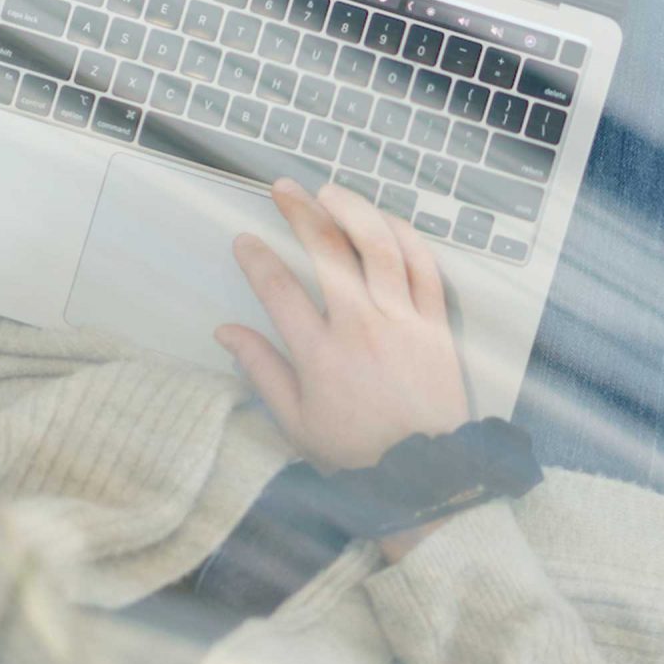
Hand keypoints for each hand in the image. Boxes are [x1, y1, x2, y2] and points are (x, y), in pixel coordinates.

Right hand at [216, 179, 469, 473]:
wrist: (426, 473)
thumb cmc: (359, 452)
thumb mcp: (297, 422)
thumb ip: (261, 371)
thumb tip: (226, 333)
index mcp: (320, 355)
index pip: (279, 291)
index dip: (257, 260)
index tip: (245, 241)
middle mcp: (361, 328)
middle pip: (328, 253)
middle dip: (301, 213)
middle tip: (283, 190)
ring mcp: (403, 321)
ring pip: (380, 247)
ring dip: (354, 211)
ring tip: (331, 192)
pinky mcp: (436, 324)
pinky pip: (424, 267)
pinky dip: (406, 237)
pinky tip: (386, 221)